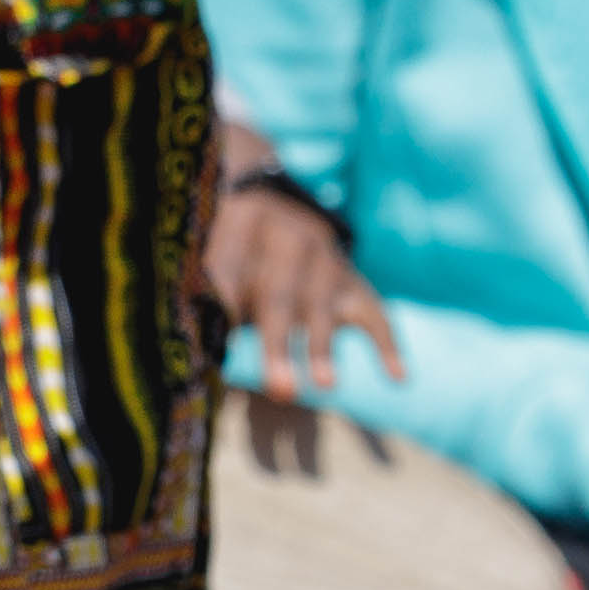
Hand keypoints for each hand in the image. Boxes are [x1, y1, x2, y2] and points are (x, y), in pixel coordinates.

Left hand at [199, 144, 400, 395]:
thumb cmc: (227, 247)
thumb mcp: (212, 256)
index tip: (221, 342)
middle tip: (281, 391)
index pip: (232, 273)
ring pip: (323, 304)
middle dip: (280, 345)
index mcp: (242, 224)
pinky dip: (388, 344)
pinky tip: (399, 378)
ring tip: (326, 385)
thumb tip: (189, 349)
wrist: (268, 198)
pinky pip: (375, 311)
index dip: (226, 307)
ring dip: (324, 346)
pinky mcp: (353, 279)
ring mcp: (326, 258)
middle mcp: (289, 236)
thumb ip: (208, 294)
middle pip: (281, 295)